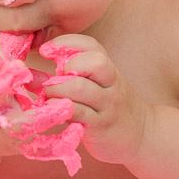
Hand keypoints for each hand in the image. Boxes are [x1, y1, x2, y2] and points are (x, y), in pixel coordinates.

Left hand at [39, 35, 147, 164]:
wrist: (143, 136)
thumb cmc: (113, 107)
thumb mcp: (102, 85)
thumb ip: (76, 76)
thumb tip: (34, 76)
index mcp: (109, 69)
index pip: (91, 45)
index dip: (66, 42)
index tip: (47, 50)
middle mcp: (111, 83)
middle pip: (93, 61)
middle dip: (68, 66)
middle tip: (55, 78)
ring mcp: (107, 105)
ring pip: (79, 87)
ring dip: (56, 89)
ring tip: (48, 96)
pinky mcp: (100, 126)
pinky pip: (77, 113)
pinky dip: (59, 108)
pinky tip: (53, 110)